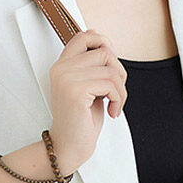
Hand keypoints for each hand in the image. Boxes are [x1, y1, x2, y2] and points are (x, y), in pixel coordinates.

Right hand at [47, 29, 127, 169]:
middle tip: (116, 91)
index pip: (84, 36)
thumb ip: (92, 67)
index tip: (112, 64)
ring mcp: (67, 79)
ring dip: (120, 89)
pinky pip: (110, 84)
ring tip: (115, 104)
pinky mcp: (76, 92)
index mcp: (61, 65)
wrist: (68, 147)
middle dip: (119, 71)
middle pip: (104, 51)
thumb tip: (108, 47)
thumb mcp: (87, 87)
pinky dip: (118, 98)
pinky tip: (112, 111)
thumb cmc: (81, 120)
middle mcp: (61, 69)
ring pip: (110, 69)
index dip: (104, 42)